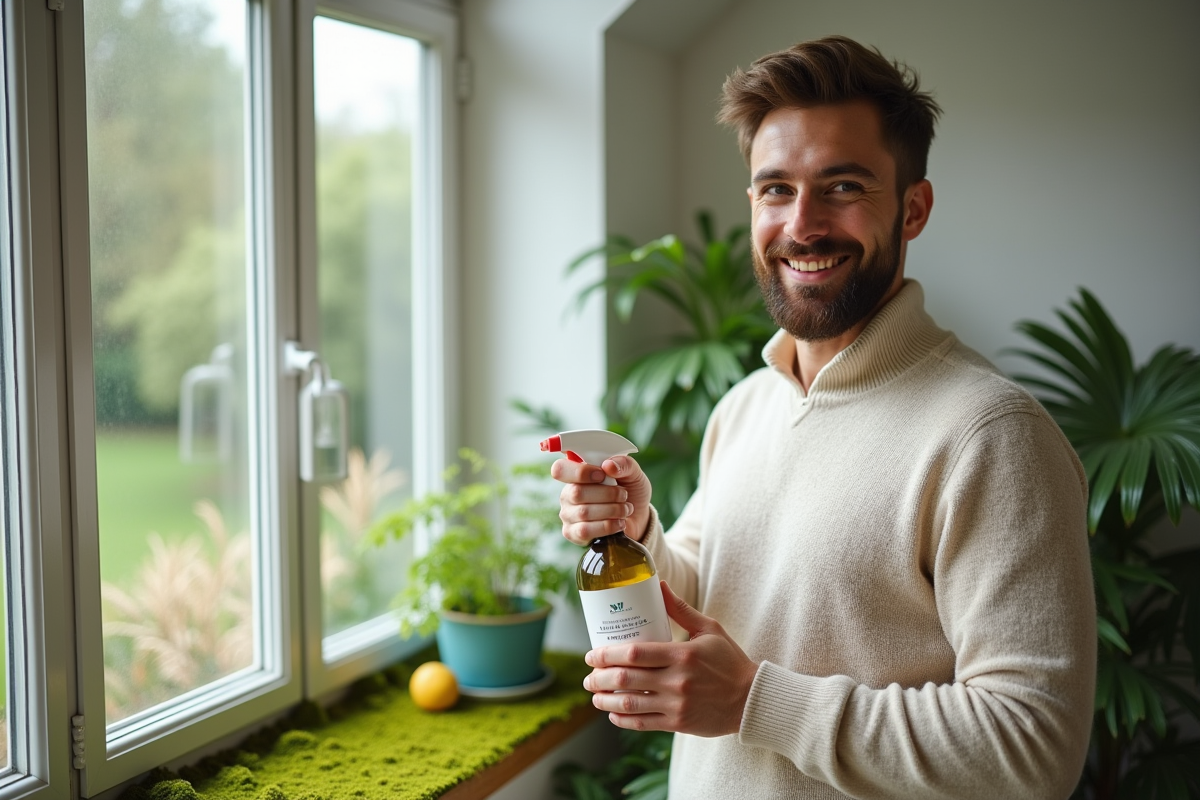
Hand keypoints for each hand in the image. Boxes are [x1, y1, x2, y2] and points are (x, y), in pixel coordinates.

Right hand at [551, 454, 652, 544]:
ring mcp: (568, 515)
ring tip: (625, 509)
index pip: (560, 469)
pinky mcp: (572, 534)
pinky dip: (607, 526)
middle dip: (607, 494)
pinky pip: (584, 530)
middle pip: (576, 492)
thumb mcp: (633, 473)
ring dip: (612, 510)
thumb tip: (608, 465)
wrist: (638, 518)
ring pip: (583, 512)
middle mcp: (568, 494)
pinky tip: (620, 523)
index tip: (602, 475)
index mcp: (575, 474)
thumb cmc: (630, 491)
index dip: (581, 472)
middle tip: (623, 495)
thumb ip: (624, 464)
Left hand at [583, 582, 758, 736]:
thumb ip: (680, 609)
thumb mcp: (709, 629)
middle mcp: (677, 681)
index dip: (607, 654)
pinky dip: (623, 719)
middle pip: (626, 679)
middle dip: (599, 678)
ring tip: (594, 695)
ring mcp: (677, 704)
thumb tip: (658, 585)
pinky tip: (613, 714)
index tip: (592, 654)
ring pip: (630, 704)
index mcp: (681, 654)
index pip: (634, 653)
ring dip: (605, 701)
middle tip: (588, 675)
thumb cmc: (729, 660)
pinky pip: (643, 723)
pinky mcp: (678, 723)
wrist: (750, 698)